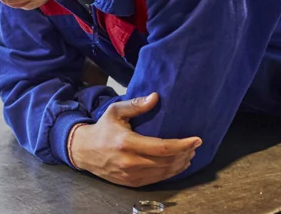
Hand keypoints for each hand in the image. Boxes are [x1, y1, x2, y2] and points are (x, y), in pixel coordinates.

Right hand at [69, 93, 201, 186]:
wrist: (83, 150)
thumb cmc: (102, 129)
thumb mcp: (115, 112)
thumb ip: (135, 105)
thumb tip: (155, 97)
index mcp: (127, 143)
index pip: (163, 147)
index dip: (183, 145)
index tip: (196, 139)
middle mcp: (130, 162)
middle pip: (167, 161)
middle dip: (185, 154)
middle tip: (194, 145)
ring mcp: (131, 175)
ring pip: (164, 172)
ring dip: (180, 164)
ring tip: (189, 154)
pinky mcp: (131, 182)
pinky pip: (157, 180)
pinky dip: (170, 173)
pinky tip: (176, 165)